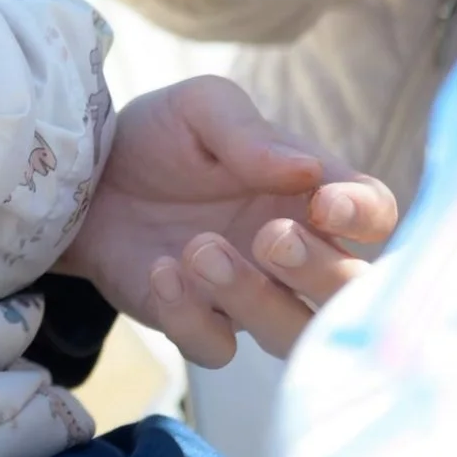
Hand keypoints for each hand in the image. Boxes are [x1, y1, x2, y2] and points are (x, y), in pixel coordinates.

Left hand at [58, 75, 397, 364]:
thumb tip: (306, 170)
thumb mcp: (197, 108)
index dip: (365, 216)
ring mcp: (248, 294)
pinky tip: (160, 270)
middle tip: (271, 236)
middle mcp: (294, 252)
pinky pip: (216, 347)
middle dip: (321, 272)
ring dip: (256, 299)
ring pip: (292, 333)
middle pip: (350, 291)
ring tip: (200, 249)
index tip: (325, 204)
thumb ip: (247, 131)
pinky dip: (192, 317)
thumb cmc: (158, 137)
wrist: (82, 174)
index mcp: (310, 194)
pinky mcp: (196, 321)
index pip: (375, 215)